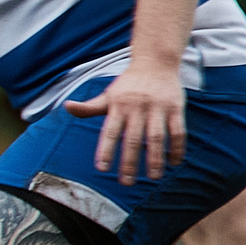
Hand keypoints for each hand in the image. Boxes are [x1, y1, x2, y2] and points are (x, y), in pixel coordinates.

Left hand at [61, 60, 183, 184]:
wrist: (155, 62)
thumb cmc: (128, 84)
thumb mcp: (108, 95)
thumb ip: (89, 107)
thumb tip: (66, 106)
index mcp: (118, 106)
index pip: (109, 132)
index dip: (105, 150)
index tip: (101, 168)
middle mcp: (137, 107)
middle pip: (132, 139)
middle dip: (129, 162)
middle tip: (126, 182)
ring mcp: (157, 108)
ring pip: (156, 137)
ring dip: (155, 159)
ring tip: (152, 177)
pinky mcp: (176, 108)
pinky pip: (178, 131)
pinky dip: (177, 148)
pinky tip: (173, 163)